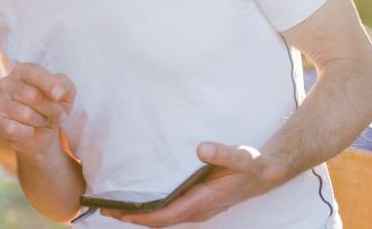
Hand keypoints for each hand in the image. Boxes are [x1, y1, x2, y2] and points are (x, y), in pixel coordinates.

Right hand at [0, 62, 75, 156]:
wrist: (39, 133)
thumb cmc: (49, 108)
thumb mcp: (65, 94)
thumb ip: (65, 86)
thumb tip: (58, 92)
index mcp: (22, 71)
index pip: (34, 73)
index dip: (49, 84)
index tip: (60, 96)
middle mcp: (6, 83)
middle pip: (33, 95)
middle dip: (51, 109)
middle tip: (58, 116)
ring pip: (25, 114)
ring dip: (40, 121)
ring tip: (42, 121)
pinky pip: (13, 128)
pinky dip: (27, 132)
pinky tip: (29, 130)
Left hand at [102, 143, 282, 226]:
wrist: (266, 173)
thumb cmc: (251, 166)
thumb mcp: (240, 156)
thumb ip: (222, 153)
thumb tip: (201, 149)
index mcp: (204, 200)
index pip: (167, 215)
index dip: (143, 217)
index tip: (121, 213)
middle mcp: (198, 209)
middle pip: (160, 221)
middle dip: (133, 219)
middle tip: (105, 211)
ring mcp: (197, 209)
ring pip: (164, 218)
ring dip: (140, 216)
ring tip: (116, 208)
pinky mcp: (197, 204)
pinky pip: (170, 212)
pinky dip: (152, 211)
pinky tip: (140, 202)